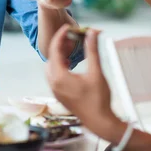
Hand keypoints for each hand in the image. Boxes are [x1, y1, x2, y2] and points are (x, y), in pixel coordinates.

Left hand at [46, 25, 122, 140]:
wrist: (99, 122)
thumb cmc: (98, 99)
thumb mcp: (96, 72)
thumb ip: (92, 51)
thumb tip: (92, 32)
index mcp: (59, 77)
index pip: (54, 50)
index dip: (60, 36)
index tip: (68, 27)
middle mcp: (53, 83)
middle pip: (50, 58)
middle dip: (59, 45)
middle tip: (71, 37)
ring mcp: (55, 90)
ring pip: (51, 67)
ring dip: (58, 56)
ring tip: (71, 48)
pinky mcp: (59, 95)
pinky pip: (54, 75)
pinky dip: (59, 66)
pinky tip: (70, 64)